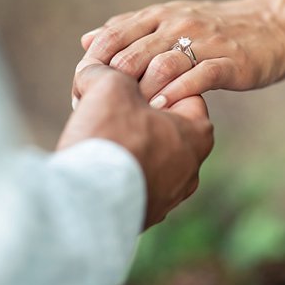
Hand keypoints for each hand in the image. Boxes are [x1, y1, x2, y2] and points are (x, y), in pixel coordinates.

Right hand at [58, 64, 214, 229]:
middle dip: (136, 112)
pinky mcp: (145, 216)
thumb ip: (107, 71)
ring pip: (148, 157)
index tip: (126, 77)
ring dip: (126, 142)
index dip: (151, 76)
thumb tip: (95, 68)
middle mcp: (192, 168)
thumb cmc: (109, 139)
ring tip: (97, 133)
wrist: (87, 204)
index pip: (181, 89)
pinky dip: (117, 170)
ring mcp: (170, 197)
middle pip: (164, 125)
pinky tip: (95, 162)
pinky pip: (133, 182)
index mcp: (197, 134)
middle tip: (107, 103)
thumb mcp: (109, 87)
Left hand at [74, 0, 284, 108]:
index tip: (79, 92)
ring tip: (126, 118)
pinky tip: (164, 109)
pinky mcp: (230, 60)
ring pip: (161, 64)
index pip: (113, 36)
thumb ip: (129, 31)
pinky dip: (178, 92)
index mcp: (159, 16)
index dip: (92, 64)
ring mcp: (205, 42)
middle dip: (109, 87)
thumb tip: (87, 41)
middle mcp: (178, 24)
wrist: (275, 24)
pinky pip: (199, 76)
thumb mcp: (170, 22)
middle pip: (131, 53)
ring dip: (139, 93)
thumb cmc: (218, 29)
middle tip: (97, 115)